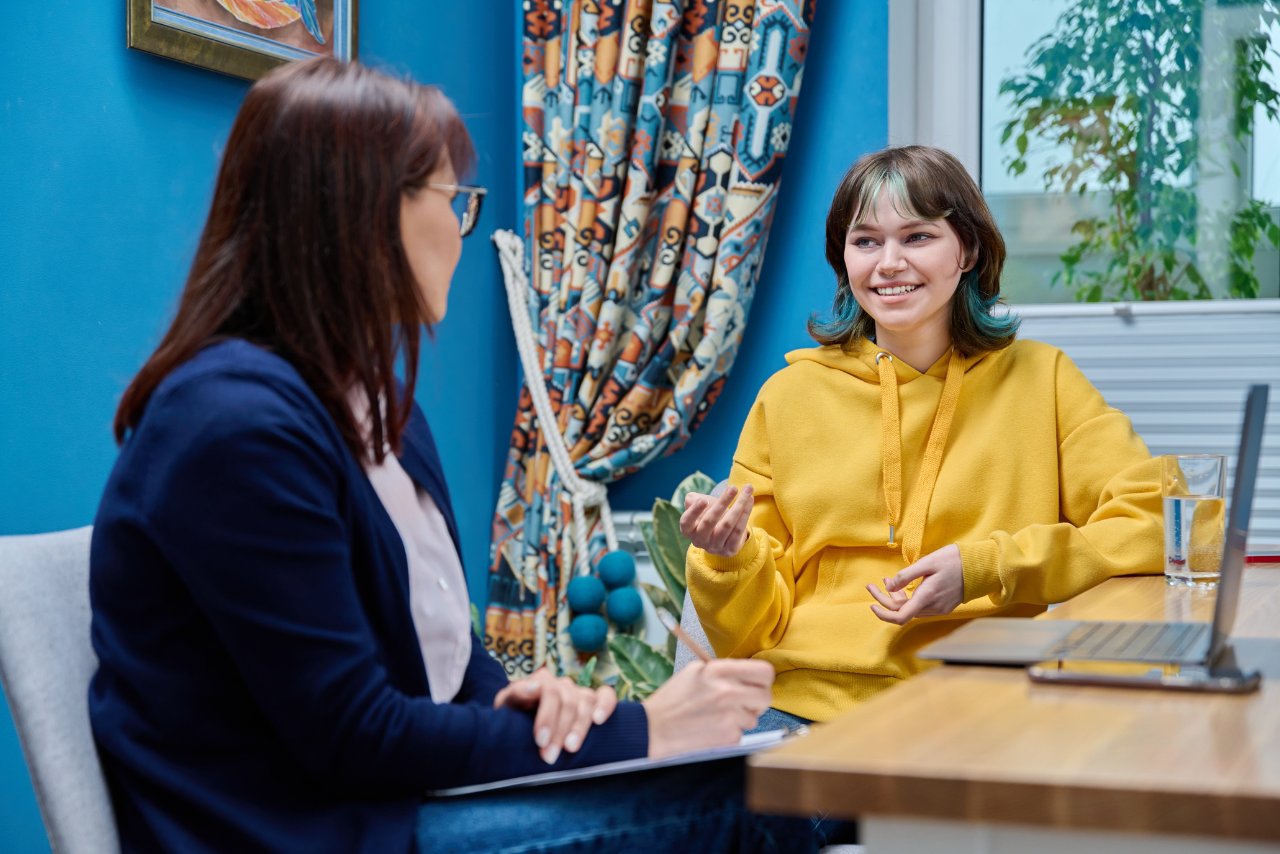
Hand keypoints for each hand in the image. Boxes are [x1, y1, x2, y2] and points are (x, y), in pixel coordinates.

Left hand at [494, 667, 616, 763]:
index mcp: (541, 681)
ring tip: (571, 748)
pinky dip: (606, 706)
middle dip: (559, 731)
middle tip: (549, 756)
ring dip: (580, 727)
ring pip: (586, 701)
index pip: (549, 691)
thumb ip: (516, 694)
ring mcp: (579, 692)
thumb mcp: (507, 705)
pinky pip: (606, 696)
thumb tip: (533, 688)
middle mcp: (562, 684)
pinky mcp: (593, 702)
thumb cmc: (514, 716)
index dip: (547, 716)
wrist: (522, 726)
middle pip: (567, 701)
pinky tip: (599, 721)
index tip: (540, 741)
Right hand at [641, 658, 773, 757]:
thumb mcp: (695, 672)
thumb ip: (723, 671)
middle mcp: (728, 691)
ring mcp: (730, 715)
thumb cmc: (673, 699)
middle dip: (756, 702)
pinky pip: (742, 734)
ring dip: (741, 719)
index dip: (764, 679)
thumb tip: (746, 676)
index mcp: (720, 671)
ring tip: (718, 717)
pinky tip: (712, 729)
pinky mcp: (728, 736)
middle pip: (766, 697)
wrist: (654, 728)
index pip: (764, 671)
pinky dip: (730, 733)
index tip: (756, 684)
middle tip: (741, 704)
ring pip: (754, 718)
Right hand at [680, 484, 753, 557]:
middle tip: (733, 488)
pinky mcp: (730, 550)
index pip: (687, 521)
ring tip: (748, 489)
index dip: (694, 511)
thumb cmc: (708, 514)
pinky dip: (746, 513)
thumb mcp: (698, 506)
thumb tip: (697, 499)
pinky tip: (750, 500)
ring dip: (739, 505)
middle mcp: (700, 541)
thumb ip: (693, 500)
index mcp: (688, 530)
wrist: (723, 532)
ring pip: (727, 525)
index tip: (704, 499)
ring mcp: (715, 547)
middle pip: (710, 521)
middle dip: (722, 502)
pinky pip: (739, 531)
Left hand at [866, 544, 964, 624]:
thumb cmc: (954, 560)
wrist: (980, 566)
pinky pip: (920, 607)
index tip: (871, 604)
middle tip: (872, 585)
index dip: (883, 614)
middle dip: (884, 599)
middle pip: (902, 612)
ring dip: (896, 599)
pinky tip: (902, 587)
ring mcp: (939, 609)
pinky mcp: (943, 606)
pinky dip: (908, 599)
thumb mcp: (927, 562)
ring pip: (910, 610)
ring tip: (886, 581)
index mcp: (927, 597)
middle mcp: (932, 607)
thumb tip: (888, 586)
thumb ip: (906, 575)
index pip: (899, 616)